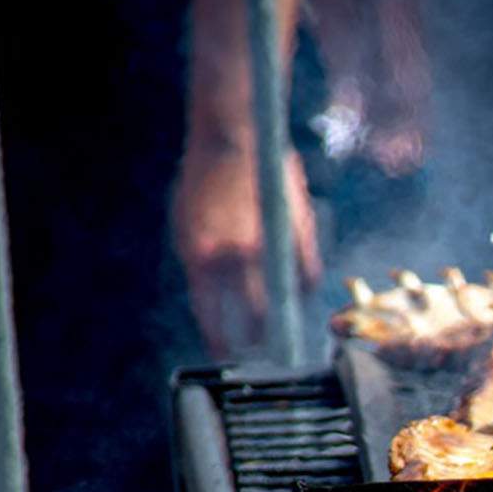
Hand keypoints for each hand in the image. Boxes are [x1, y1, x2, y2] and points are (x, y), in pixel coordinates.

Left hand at [171, 144, 321, 359]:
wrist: (230, 137)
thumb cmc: (201, 179)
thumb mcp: (185, 223)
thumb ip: (201, 262)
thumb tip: (216, 297)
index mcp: (200, 255)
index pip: (210, 313)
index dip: (218, 339)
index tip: (224, 354)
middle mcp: (235, 256)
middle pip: (252, 316)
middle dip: (256, 339)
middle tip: (259, 348)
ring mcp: (269, 245)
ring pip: (282, 298)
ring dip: (283, 317)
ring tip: (282, 329)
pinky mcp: (297, 232)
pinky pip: (307, 274)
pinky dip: (305, 286)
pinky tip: (302, 292)